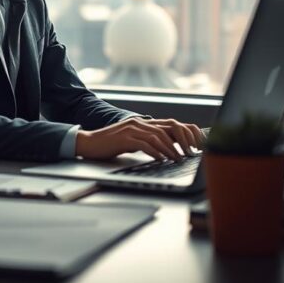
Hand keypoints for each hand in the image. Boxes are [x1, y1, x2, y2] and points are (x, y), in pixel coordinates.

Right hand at [74, 117, 205, 161]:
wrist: (88, 143)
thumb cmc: (109, 144)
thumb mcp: (131, 141)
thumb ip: (146, 141)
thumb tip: (165, 150)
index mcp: (143, 123)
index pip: (171, 124)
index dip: (186, 133)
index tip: (195, 145)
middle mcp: (140, 123)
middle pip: (169, 127)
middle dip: (183, 140)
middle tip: (191, 153)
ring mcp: (132, 129)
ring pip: (159, 136)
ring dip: (171, 149)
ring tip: (178, 159)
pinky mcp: (124, 138)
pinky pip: (144, 144)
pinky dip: (155, 152)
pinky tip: (161, 159)